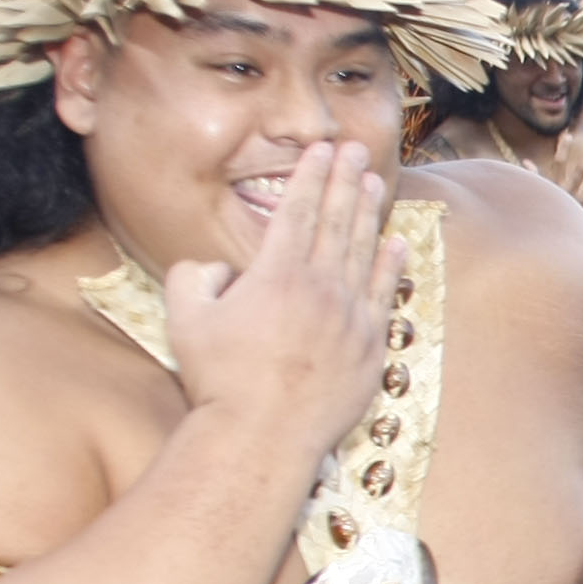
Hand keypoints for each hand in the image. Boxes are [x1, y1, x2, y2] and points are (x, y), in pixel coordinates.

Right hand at [161, 140, 403, 456]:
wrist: (262, 435)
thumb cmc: (220, 381)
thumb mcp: (186, 320)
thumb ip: (194, 278)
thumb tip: (216, 268)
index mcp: (275, 274)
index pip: (297, 210)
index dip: (310, 175)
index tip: (320, 149)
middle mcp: (319, 286)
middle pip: (336, 220)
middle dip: (344, 179)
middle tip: (354, 148)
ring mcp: (350, 316)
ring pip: (363, 251)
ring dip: (368, 212)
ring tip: (373, 181)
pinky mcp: (370, 346)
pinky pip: (383, 295)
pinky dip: (391, 266)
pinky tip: (397, 243)